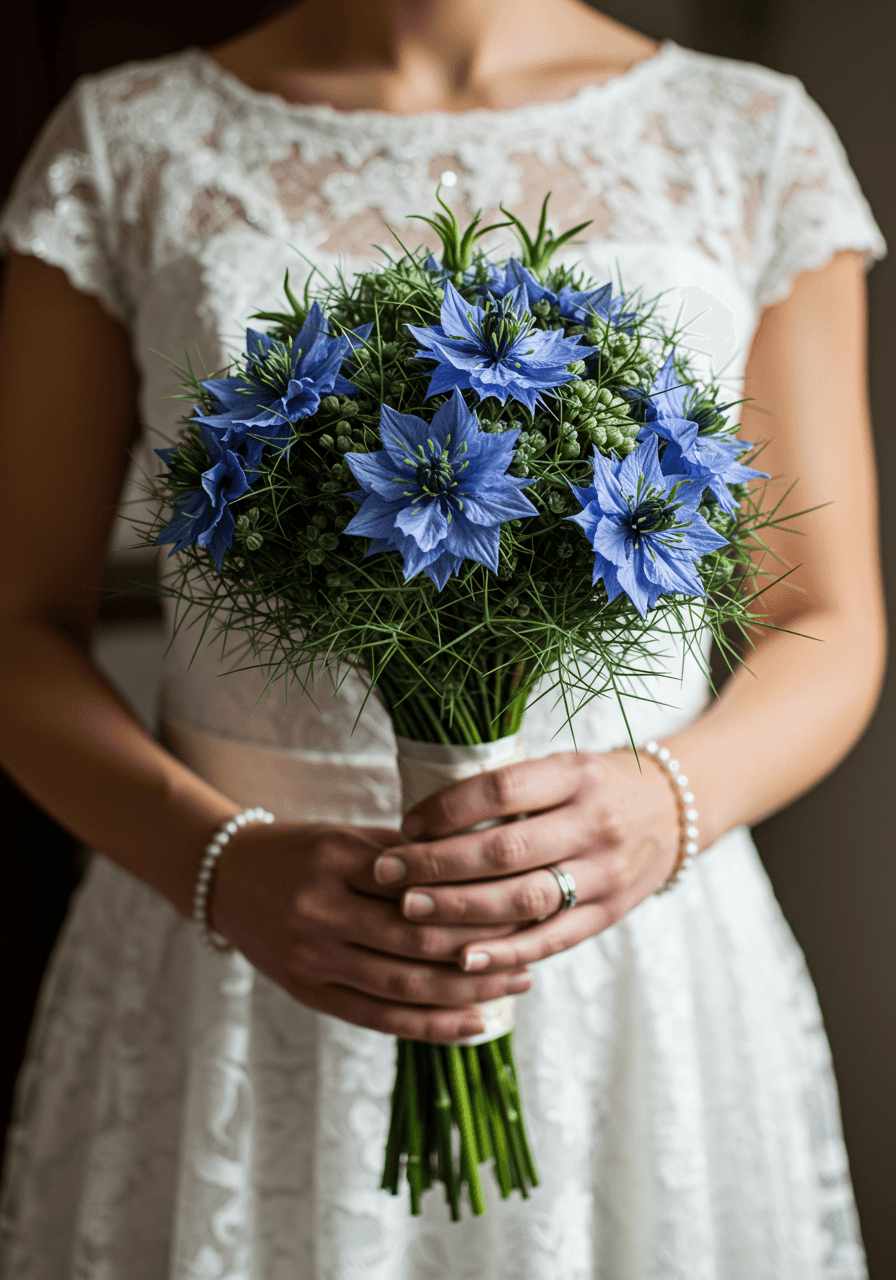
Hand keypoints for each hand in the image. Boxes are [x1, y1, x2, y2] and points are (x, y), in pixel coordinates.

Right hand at [210, 819, 531, 1040]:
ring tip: (517, 984)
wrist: (226, 879)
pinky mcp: (309, 994)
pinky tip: (473, 1023)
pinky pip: (379, 1017)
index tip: (522, 897)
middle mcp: (320, 912)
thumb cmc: (300, 851)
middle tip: (534, 946)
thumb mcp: (347, 837)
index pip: (420, 886)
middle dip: (482, 947)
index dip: (475, 897)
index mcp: (334, 860)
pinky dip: (430, 1025)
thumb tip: (481, 866)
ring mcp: (312, 959)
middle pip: (418, 939)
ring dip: (468, 990)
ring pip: (404, 985)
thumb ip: (405, 855)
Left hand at [373, 751, 679, 973]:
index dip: (449, 808)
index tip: (407, 823)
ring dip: (461, 910)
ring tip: (410, 912)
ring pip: (524, 899)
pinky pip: (553, 938)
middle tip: (388, 873)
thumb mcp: (563, 766)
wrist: (677, 810)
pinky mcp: (608, 913)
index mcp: (577, 775)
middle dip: (439, 865)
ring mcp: (605, 873)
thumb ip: (508, 789)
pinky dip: (506, 952)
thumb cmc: (598, 786)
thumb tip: (425, 817)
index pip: (503, 789)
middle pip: (506, 850)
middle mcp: (594, 823)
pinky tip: (462, 958)